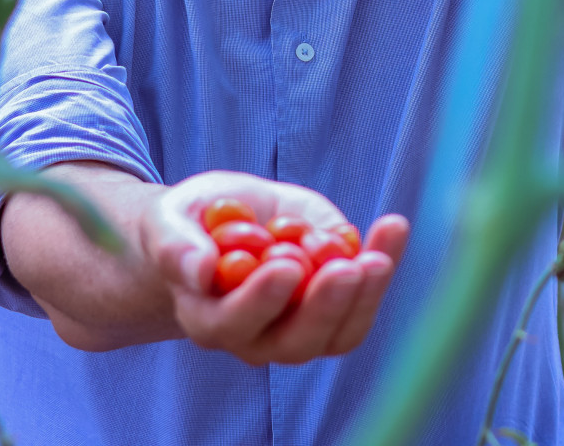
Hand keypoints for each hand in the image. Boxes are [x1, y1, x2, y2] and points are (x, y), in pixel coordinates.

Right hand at [139, 170, 408, 364]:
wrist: (221, 222)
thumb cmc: (192, 224)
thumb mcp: (171, 221)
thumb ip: (178, 245)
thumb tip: (201, 269)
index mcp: (208, 318)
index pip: (235, 323)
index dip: (263, 299)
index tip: (289, 264)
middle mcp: (254, 338)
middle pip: (295, 342)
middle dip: (324, 306)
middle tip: (347, 266)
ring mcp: (298, 330)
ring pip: (337, 335)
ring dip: (364, 296)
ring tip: (380, 251)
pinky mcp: (333, 311)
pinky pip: (362, 304)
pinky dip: (382, 269)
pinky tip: (391, 229)